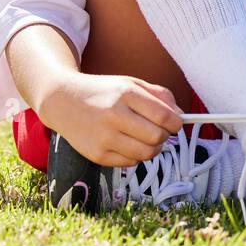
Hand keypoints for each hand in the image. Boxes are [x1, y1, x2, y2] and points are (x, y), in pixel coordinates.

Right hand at [39, 73, 183, 168]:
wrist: (64, 101)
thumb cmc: (103, 92)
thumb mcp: (131, 83)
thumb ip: (160, 96)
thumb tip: (181, 116)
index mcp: (125, 93)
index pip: (164, 117)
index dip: (177, 124)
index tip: (176, 124)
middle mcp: (113, 115)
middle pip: (157, 137)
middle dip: (164, 136)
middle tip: (159, 131)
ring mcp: (103, 137)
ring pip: (145, 154)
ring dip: (152, 148)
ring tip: (145, 138)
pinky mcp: (96, 154)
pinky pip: (130, 163)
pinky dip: (135, 155)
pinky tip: (127, 143)